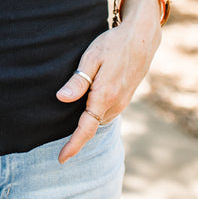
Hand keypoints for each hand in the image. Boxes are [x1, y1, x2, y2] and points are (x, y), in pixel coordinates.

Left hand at [55, 7, 159, 163]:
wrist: (142, 39)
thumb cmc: (113, 44)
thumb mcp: (91, 58)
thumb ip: (78, 81)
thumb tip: (61, 99)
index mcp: (105, 96)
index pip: (87, 129)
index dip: (73, 145)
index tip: (61, 159)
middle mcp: (115, 104)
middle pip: (91, 127)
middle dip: (76, 135)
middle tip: (55, 140)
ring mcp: (122, 102)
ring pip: (99, 120)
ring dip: (86, 124)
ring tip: (66, 127)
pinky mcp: (125, 98)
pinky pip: (106, 112)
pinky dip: (94, 115)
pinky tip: (85, 108)